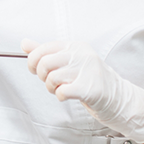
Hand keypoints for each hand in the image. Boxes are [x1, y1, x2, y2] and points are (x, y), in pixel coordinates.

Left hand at [21, 39, 143, 143]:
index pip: (44, 48)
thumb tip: (24, 43)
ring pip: (52, 78)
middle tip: (50, 82)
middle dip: (41, 76)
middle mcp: (82, 55)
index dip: (33, 60)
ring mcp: (88, 71)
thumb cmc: (90, 81)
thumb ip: (46, 52)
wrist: (119, 100)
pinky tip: (67, 96)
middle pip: (45, 63)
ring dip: (51, 88)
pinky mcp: (91, 88)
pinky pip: (62, 91)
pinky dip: (60, 96)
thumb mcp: (69, 62)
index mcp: (76, 46)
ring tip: (61, 89)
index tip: (35, 70)